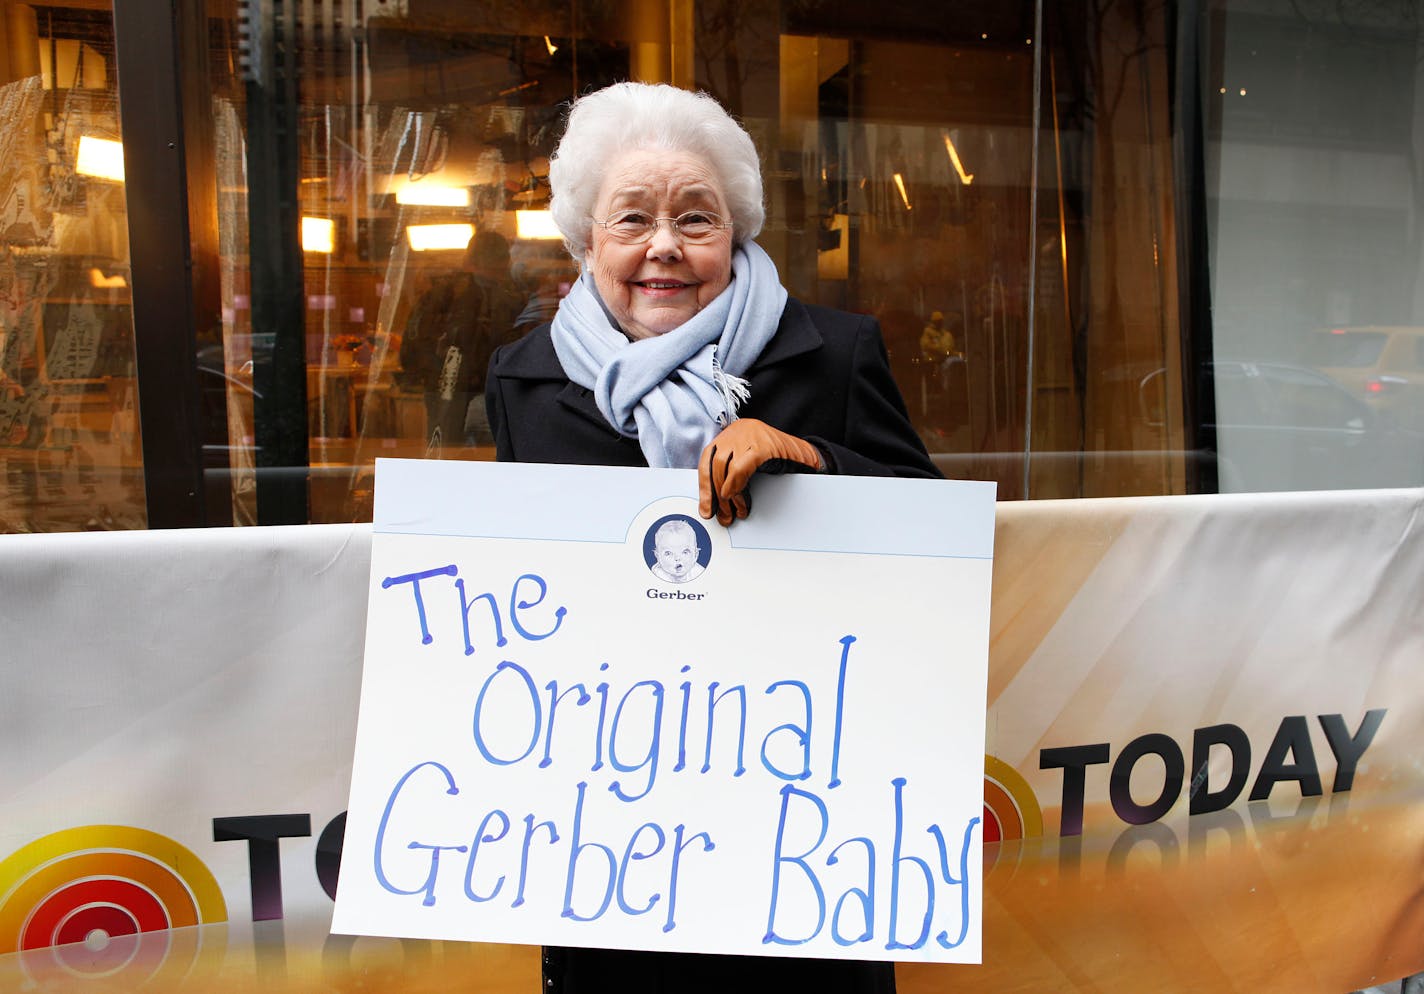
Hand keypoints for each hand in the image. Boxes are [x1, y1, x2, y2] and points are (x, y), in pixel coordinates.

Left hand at [698, 419, 823, 524]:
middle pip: (714, 464)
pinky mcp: (763, 445)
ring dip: (726, 495)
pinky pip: (740, 467)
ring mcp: (750, 435)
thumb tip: (713, 501)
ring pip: (724, 466)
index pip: (707, 459)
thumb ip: (730, 476)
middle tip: (721, 515)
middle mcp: (738, 430)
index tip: (706, 507)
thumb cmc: (779, 463)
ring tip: (732, 512)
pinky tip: (734, 497)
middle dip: (714, 494)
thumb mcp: (749, 467)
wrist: (807, 459)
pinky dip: (734, 484)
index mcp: (732, 434)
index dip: (704, 485)